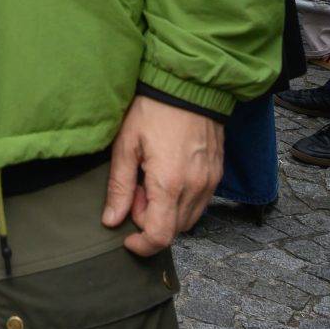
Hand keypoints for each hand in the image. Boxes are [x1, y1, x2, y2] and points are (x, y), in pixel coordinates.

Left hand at [102, 94, 224, 256]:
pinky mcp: (217, 174)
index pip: (160, 236)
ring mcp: (210, 182)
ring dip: (166, 211)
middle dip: (150, 221)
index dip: (141, 245)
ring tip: (150, 178)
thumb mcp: (126, 144)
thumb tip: (112, 221)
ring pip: (188, 219)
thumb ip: (119, 187)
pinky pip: (200, 202)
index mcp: (170, 184)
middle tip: (135, 189)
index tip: (126, 237)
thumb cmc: (153, 109)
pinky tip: (168, 174)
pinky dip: (181, 200)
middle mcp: (195, 188)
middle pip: (174, 230)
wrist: (188, 84)